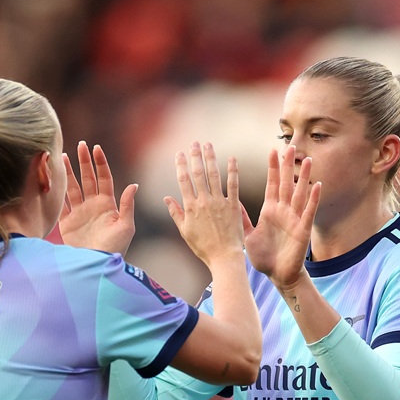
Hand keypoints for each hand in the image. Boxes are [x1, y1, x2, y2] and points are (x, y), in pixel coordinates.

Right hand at [58, 141, 136, 254]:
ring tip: (62, 156)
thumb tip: (134, 185)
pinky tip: (53, 178)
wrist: (96, 265)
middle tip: (80, 145)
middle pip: (88, 178)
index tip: (96, 148)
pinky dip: (57, 191)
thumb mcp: (126, 227)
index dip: (100, 163)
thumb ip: (127, 206)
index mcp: (108, 204)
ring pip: (73, 187)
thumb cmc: (115, 248)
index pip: (104, 178)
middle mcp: (93, 205)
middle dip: (84, 162)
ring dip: (68, 172)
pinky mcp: (67, 223)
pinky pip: (61, 203)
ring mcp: (79, 213)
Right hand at [164, 142, 244, 267]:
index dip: (180, 165)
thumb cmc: (203, 247)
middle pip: (198, 174)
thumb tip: (166, 198)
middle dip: (195, 156)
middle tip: (194, 143)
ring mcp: (219, 202)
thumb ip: (176, 213)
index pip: (183, 181)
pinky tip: (232, 158)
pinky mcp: (233, 205)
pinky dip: (233, 170)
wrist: (223, 256)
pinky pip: (233, 184)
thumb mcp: (185, 231)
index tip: (179, 153)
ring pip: (214, 175)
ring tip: (209, 145)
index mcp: (190, 207)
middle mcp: (204, 201)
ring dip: (211, 158)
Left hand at [245, 146, 320, 292]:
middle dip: (288, 166)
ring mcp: (294, 219)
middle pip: (286, 184)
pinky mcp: (303, 229)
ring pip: (300, 194)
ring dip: (304, 177)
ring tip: (308, 160)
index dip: (273, 168)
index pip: (272, 184)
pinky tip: (318, 184)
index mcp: (270, 210)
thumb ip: (242, 219)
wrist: (278, 275)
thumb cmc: (264, 257)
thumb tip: (231, 203)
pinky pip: (309, 211)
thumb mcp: (249, 235)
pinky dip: (314, 198)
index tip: (272, 150)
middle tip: (290, 146)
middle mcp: (283, 211)